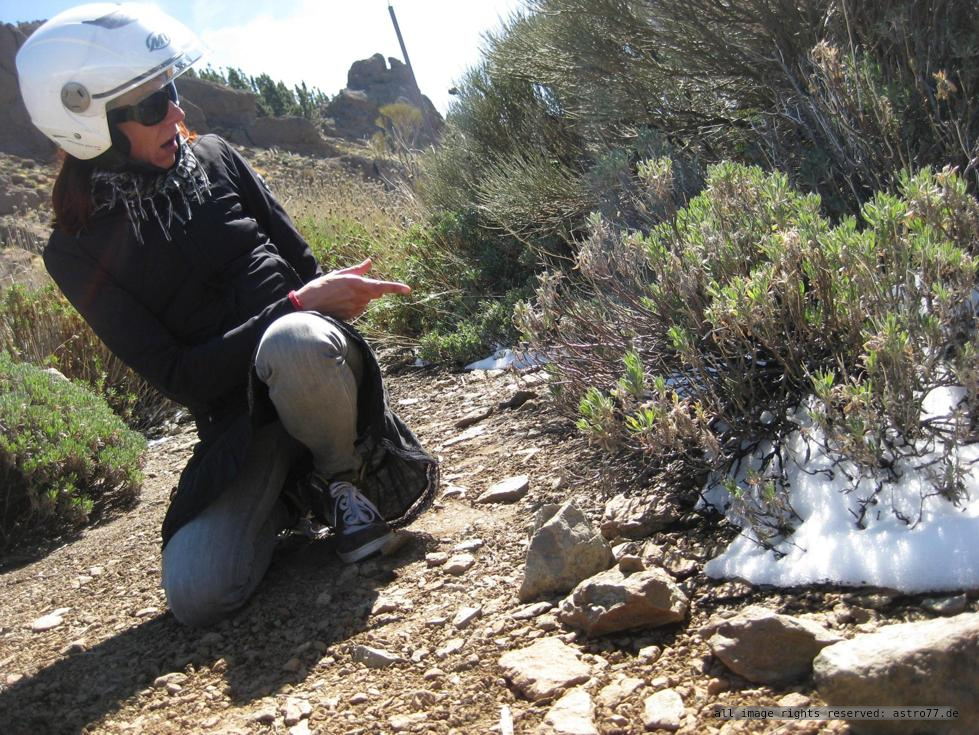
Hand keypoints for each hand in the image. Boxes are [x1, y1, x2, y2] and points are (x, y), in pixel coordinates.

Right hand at [294, 258, 409, 320]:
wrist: (307, 307)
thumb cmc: (320, 288)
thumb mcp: (338, 275)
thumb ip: (356, 270)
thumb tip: (369, 262)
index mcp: (356, 284)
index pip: (381, 286)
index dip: (396, 288)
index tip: (408, 289)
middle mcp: (359, 297)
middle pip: (375, 293)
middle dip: (370, 288)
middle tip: (350, 286)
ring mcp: (356, 309)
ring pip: (366, 301)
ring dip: (359, 296)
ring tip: (340, 294)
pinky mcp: (352, 317)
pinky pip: (359, 308)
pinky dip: (353, 304)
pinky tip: (339, 303)